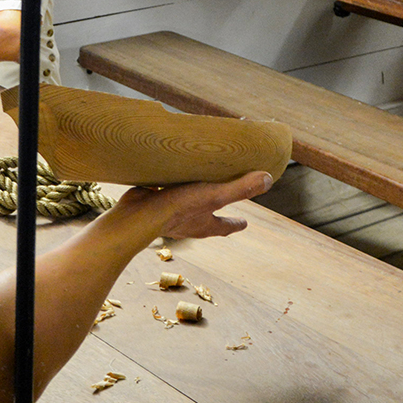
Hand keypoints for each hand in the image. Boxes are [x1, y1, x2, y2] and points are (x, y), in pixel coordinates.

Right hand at [117, 171, 273, 240]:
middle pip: (205, 219)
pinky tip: (167, 175)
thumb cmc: (178, 208)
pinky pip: (165, 195)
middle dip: (213, 212)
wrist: (135, 217)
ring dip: (191, 199)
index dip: (236, 224)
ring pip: (184, 207)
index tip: (245, 223)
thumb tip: (267, 180)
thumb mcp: (214, 196)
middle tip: (221, 203)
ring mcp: (169, 215)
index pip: (226, 227)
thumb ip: (240, 188)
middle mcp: (188, 223)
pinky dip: (169, 188)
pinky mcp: (153, 203)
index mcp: (205, 225)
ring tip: (194, 184)